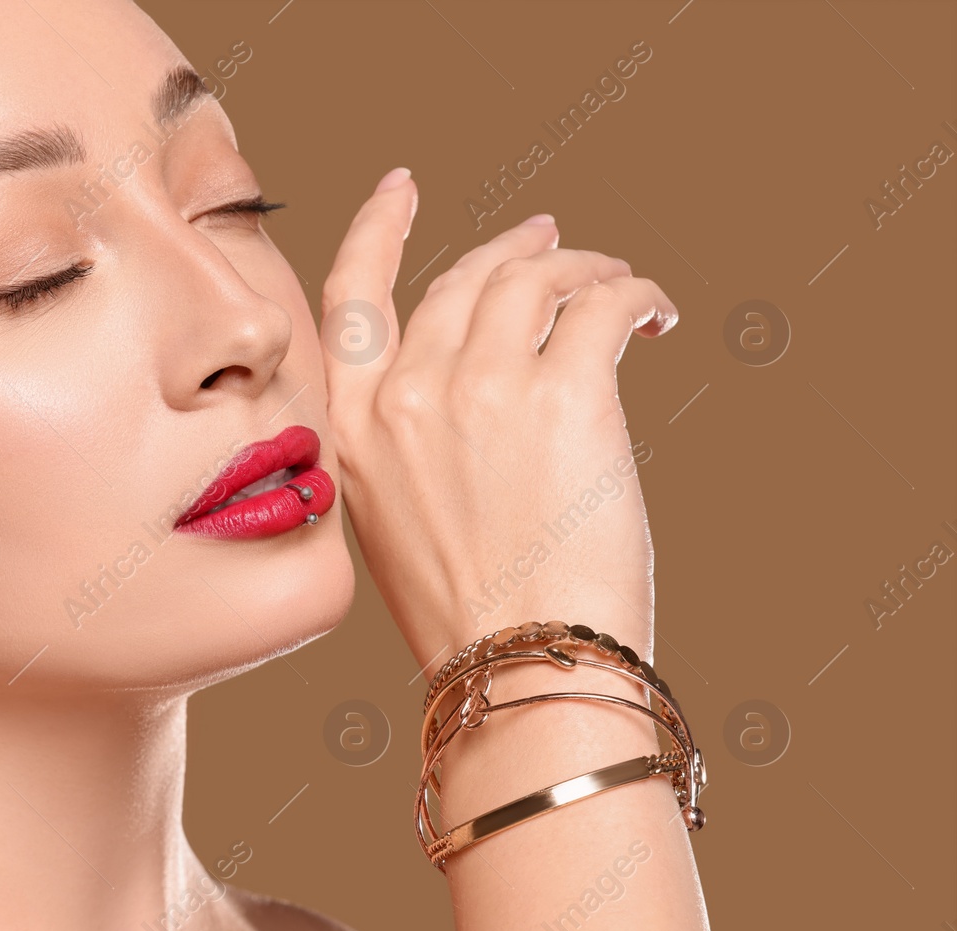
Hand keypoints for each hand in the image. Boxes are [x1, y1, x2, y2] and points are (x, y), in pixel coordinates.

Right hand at [319, 170, 678, 675]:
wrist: (519, 667)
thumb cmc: (465, 617)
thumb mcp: (391, 523)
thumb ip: (403, 445)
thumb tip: (461, 393)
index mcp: (351, 428)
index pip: (352, 299)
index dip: (378, 229)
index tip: (402, 189)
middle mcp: (405, 394)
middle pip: (462, 279)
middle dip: (514, 249)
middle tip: (557, 243)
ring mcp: (481, 386)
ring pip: (534, 276)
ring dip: (584, 265)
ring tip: (618, 280)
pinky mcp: (566, 391)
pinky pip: (603, 304)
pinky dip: (634, 291)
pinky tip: (653, 311)